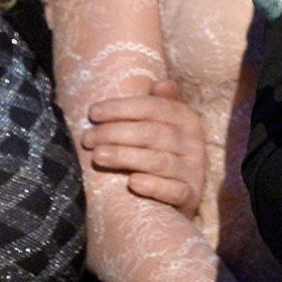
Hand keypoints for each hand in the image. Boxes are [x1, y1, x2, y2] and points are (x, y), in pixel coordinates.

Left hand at [82, 78, 207, 215]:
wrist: (181, 194)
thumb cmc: (161, 151)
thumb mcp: (163, 125)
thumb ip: (158, 103)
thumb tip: (161, 84)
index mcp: (186, 118)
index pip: (152, 107)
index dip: (121, 108)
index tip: (92, 113)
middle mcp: (194, 142)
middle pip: (151, 133)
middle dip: (115, 133)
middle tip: (87, 139)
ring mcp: (193, 170)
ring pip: (158, 161)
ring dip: (125, 157)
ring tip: (97, 157)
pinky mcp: (191, 196)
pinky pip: (174, 191)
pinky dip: (153, 186)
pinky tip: (132, 183)